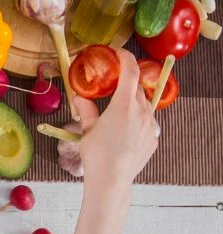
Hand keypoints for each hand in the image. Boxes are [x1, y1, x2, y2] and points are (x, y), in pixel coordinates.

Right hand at [73, 49, 158, 197]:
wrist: (112, 180)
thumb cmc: (97, 154)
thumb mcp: (87, 129)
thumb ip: (86, 109)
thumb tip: (80, 98)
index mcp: (124, 105)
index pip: (130, 71)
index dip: (125, 57)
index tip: (118, 53)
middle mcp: (142, 112)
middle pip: (137, 88)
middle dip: (126, 82)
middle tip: (113, 83)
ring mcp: (151, 126)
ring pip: (144, 105)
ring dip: (132, 103)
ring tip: (117, 112)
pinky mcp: (153, 139)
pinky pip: (147, 123)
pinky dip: (137, 121)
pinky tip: (123, 132)